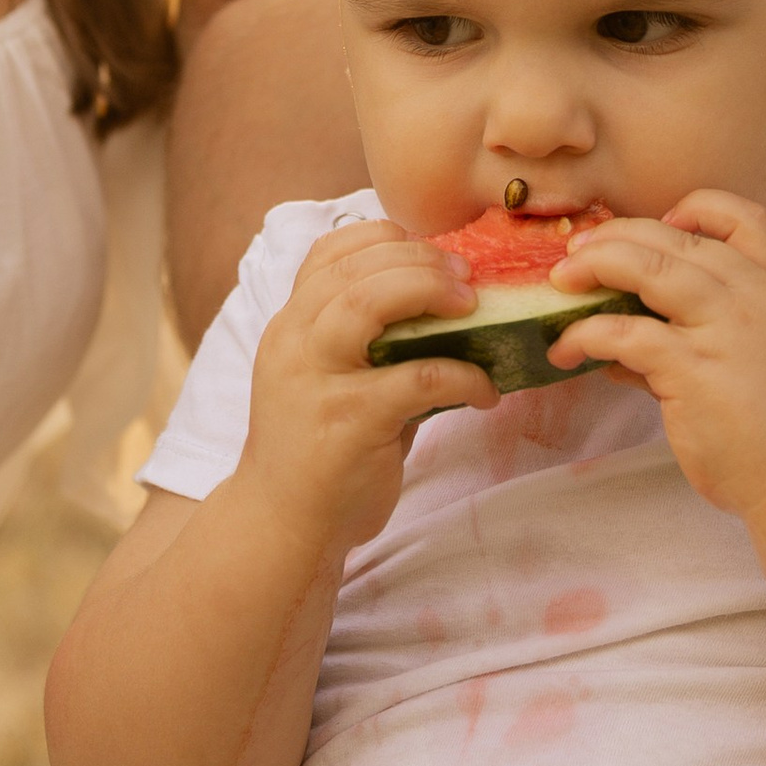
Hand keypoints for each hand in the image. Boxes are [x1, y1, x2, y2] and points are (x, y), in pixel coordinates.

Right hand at [240, 221, 495, 555]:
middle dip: (420, 261)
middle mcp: (295, 343)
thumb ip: (365, 341)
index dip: (385, 239)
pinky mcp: (349, 422)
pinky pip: (418, 378)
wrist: (282, 526)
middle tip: (467, 277)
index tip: (430, 253)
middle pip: (355, 268)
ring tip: (473, 307)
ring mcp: (318, 381)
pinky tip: (484, 390)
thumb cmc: (318, 451)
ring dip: (431, 293)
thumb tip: (443, 304)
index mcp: (290, 326)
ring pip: (370, 303)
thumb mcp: (328, 381)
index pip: (328, 251)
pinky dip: (463, 376)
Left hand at [551, 193, 765, 519]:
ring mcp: (724, 329)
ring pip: (648, 266)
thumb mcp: (749, 362)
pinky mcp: (693, 368)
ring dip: (596, 265)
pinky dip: (585, 334)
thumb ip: (692, 337)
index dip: (698, 209)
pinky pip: (624, 333)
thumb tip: (619, 337)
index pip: (745, 218)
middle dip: (618, 236)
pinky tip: (566, 350)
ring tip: (560, 282)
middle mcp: (754, 298)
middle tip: (578, 253)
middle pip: (676, 237)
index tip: (662, 224)